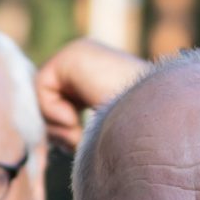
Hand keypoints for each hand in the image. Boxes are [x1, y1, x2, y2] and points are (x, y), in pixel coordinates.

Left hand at [34, 38, 149, 149]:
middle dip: (56, 127)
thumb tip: (50, 137)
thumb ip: (79, 129)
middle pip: (49, 98)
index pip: (62, 101)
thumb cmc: (136, 137)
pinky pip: (42, 87)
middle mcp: (90, 60)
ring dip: (57, 124)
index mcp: (100, 75)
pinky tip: (75, 120)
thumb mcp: (103, 135)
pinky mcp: (73, 54)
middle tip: (73, 144)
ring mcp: (83, 52)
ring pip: (43, 94)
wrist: (157, 121)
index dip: (63, 128)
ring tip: (78, 136)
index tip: (74, 146)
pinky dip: (53, 112)